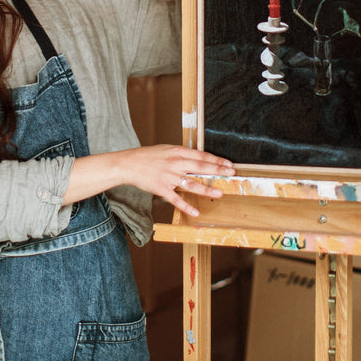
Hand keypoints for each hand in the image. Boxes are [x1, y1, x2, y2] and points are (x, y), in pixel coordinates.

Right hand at [111, 143, 233, 216]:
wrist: (129, 164)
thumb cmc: (148, 156)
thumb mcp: (167, 150)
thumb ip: (182, 154)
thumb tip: (198, 158)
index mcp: (178, 152)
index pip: (202, 156)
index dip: (217, 160)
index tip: (229, 164)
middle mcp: (175, 163)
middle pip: (200, 167)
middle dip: (218, 171)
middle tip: (231, 174)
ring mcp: (169, 177)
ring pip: (191, 184)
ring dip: (207, 189)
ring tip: (220, 193)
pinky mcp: (161, 189)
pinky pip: (176, 199)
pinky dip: (186, 205)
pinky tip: (196, 211)